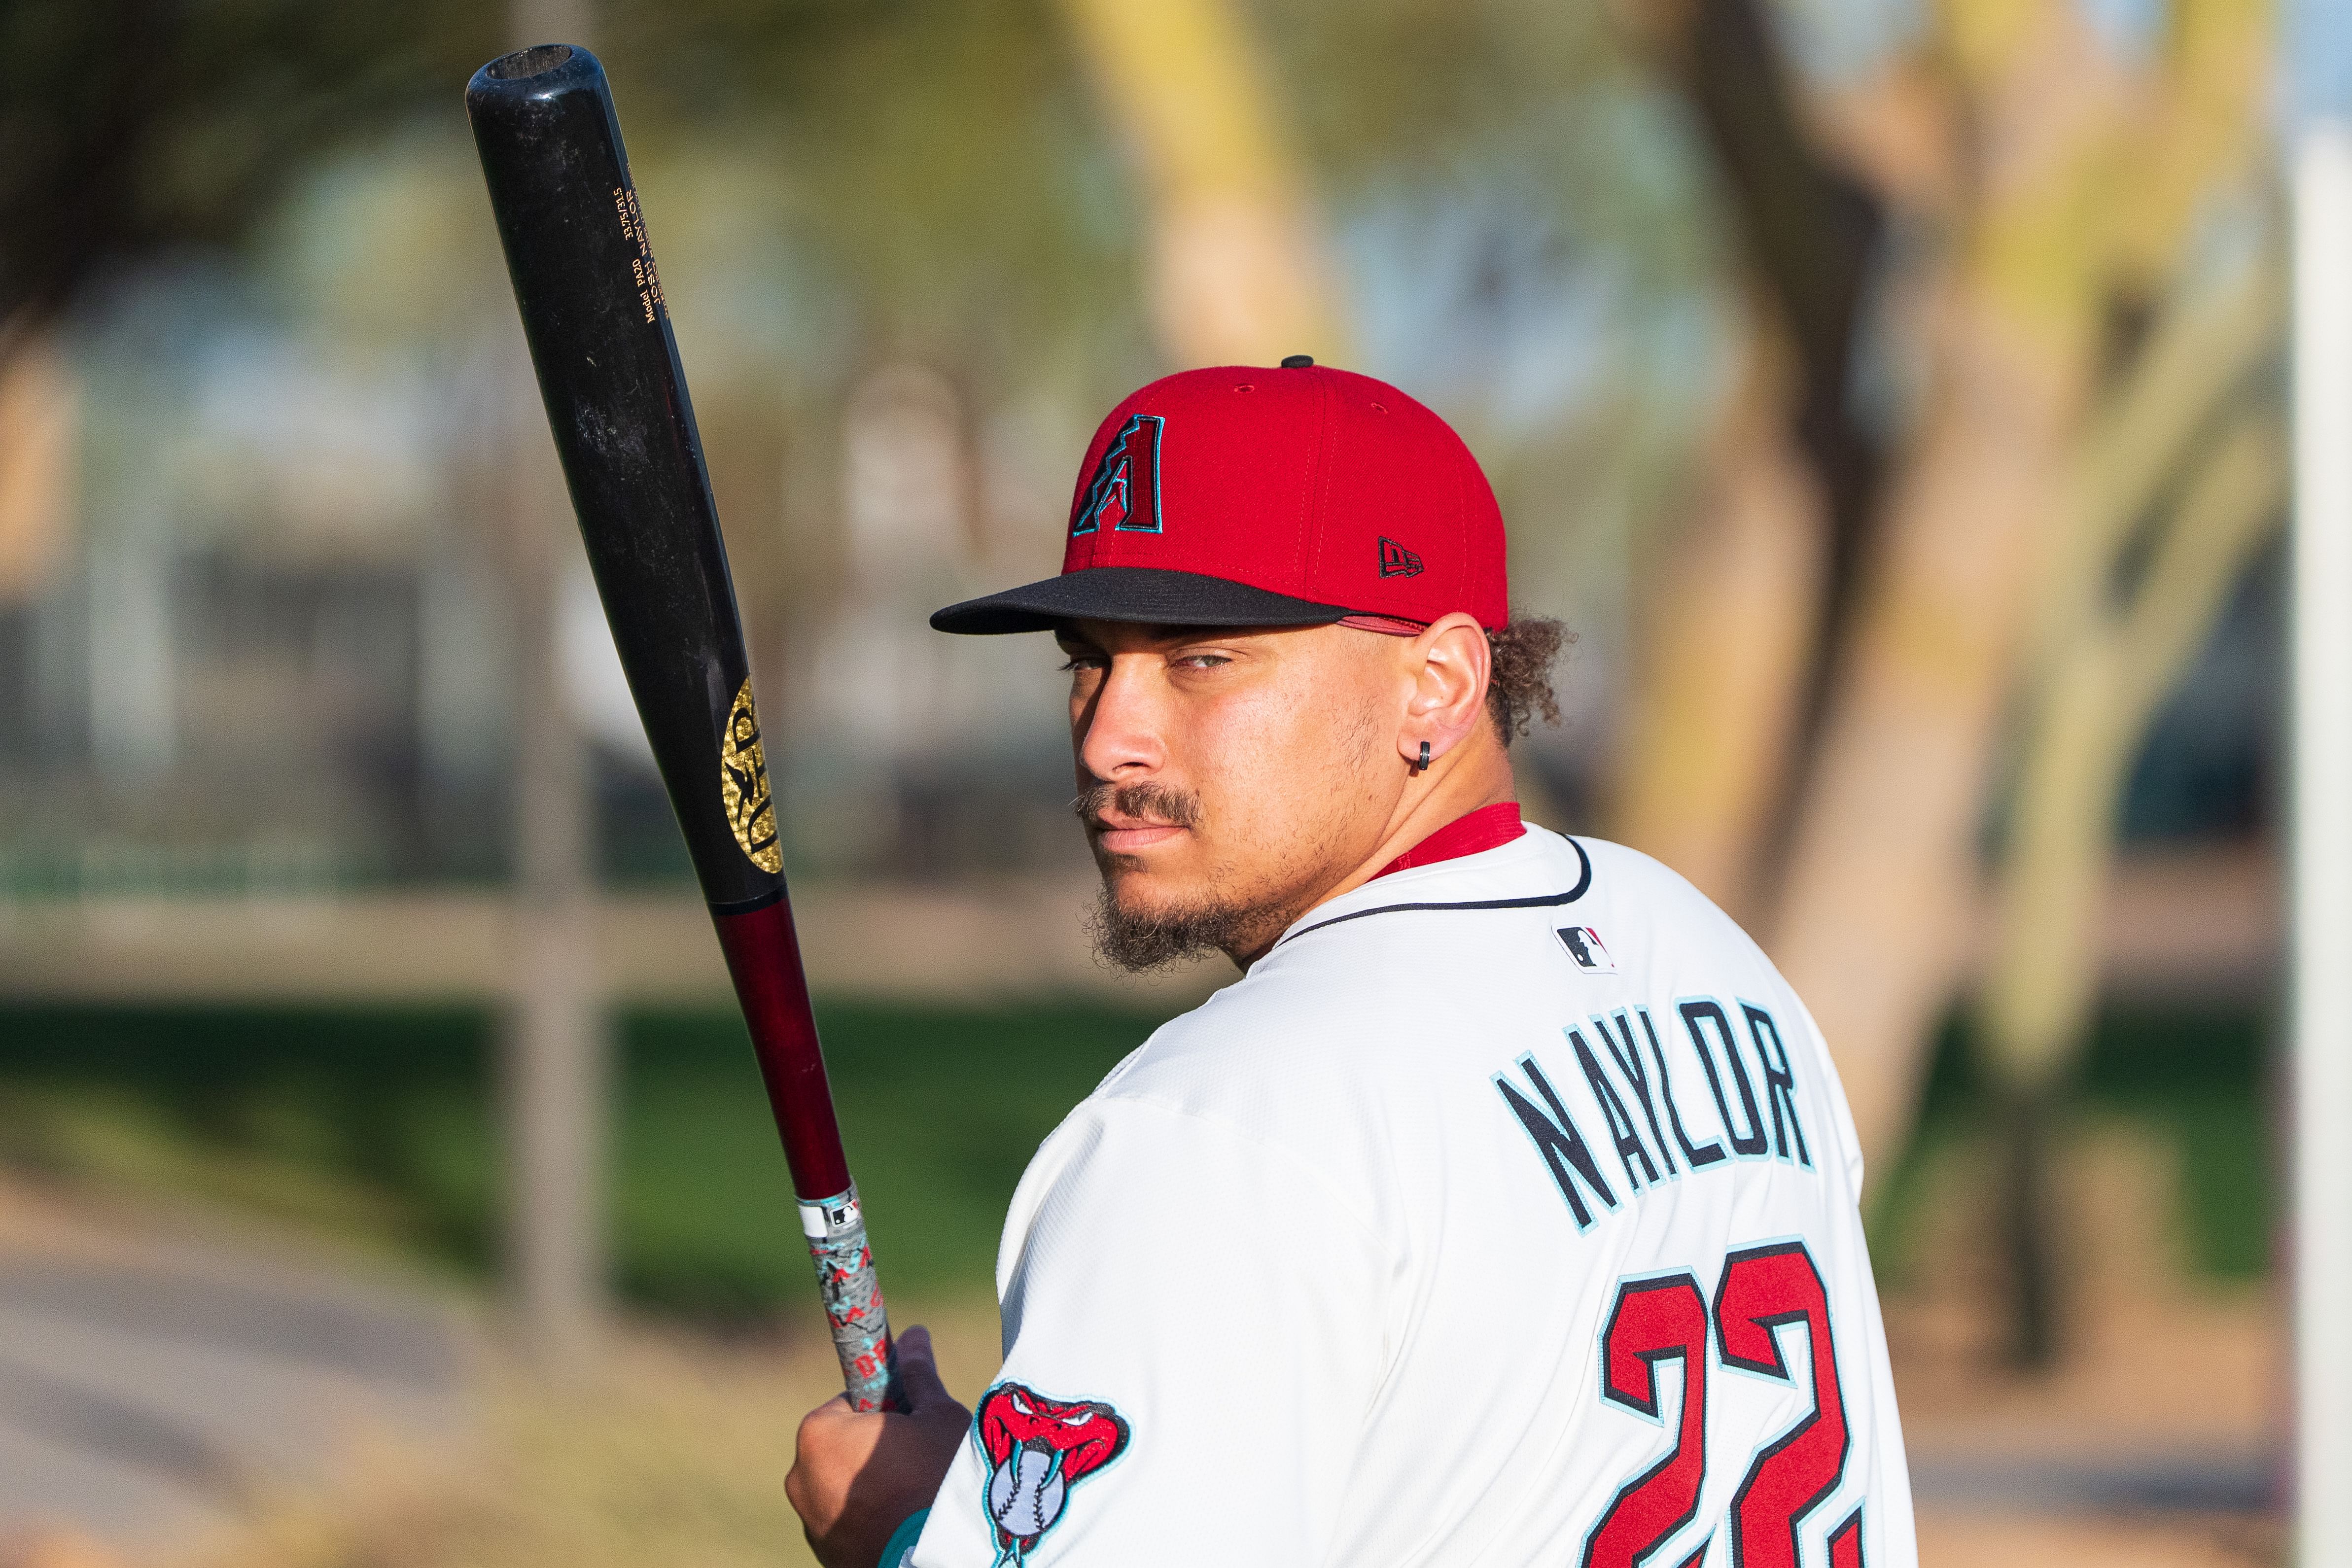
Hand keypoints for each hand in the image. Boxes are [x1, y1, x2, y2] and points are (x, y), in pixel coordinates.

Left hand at [787, 1325, 970, 1567]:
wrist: (935, 1555)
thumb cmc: (936, 1478)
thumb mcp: (937, 1417)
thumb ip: (919, 1376)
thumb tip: (914, 1335)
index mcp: (819, 1433)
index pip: (851, 1402)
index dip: (886, 1408)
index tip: (910, 1420)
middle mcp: (800, 1476)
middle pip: (845, 1446)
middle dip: (878, 1449)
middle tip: (920, 1459)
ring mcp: (810, 1522)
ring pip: (845, 1487)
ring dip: (872, 1486)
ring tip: (915, 1495)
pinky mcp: (824, 1556)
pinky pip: (848, 1522)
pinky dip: (870, 1519)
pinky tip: (903, 1521)